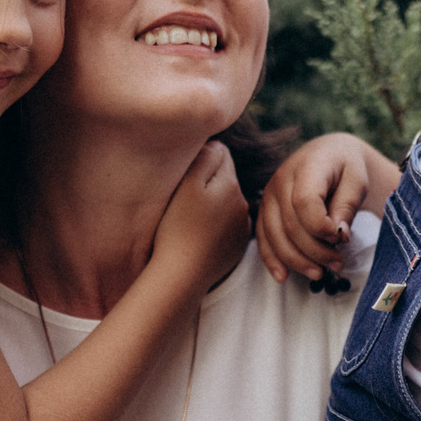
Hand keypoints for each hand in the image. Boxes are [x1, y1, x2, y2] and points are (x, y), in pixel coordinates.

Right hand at [151, 142, 248, 286]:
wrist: (181, 275)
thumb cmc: (177, 227)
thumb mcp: (186, 183)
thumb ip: (205, 157)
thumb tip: (218, 145)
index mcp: (231, 184)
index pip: (221, 154)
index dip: (200, 160)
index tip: (185, 176)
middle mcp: (243, 203)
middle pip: (225, 178)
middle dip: (208, 182)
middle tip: (185, 199)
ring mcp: (242, 226)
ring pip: (227, 202)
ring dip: (213, 204)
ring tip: (190, 220)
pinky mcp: (236, 246)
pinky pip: (227, 225)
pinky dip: (216, 226)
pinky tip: (199, 236)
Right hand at [257, 133, 390, 284]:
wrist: (330, 155)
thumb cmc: (347, 169)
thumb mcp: (358, 181)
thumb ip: (347, 205)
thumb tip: (337, 234)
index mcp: (307, 166)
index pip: (304, 202)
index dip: (321, 227)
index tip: (341, 238)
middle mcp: (281, 180)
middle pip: (291, 225)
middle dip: (316, 251)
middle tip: (338, 264)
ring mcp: (269, 196)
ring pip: (275, 236)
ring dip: (297, 260)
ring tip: (320, 273)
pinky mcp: (265, 211)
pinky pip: (263, 238)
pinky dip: (271, 260)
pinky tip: (283, 276)